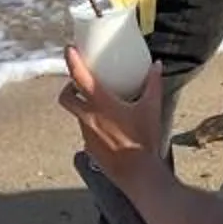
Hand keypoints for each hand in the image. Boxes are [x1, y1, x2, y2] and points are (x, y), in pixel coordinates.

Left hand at [59, 47, 164, 179]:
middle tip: (78, 82)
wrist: (137, 173)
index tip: (69, 49)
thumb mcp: (152, 109)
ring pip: (78, 115)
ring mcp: (86, 134)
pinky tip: (109, 129)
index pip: (80, 77)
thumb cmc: (143, 140)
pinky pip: (87, 131)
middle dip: (68, 87)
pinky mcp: (89, 148)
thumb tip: (156, 65)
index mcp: (101, 104)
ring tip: (102, 106)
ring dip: (84, 108)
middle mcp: (88, 118)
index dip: (72, 61)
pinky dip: (93, 125)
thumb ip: (153, 84)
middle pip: (66, 98)